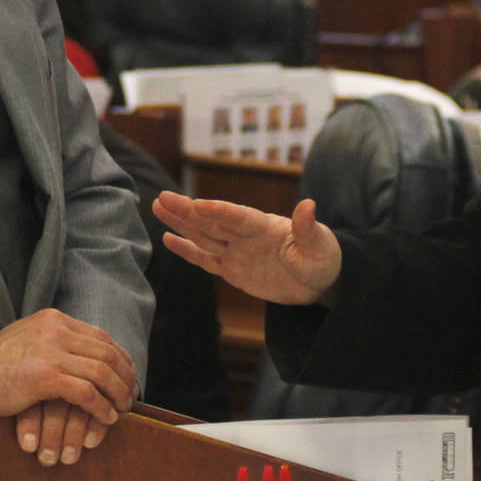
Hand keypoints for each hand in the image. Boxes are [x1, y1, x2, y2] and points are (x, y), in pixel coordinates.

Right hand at [0, 309, 136, 456]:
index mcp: (54, 320)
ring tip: (122, 410)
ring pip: (101, 372)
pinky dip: (101, 408)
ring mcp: (50, 351)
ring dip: (118, 394)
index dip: (121, 359)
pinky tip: (106, 418)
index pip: (101, 336)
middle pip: (107, 353)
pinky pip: (86, 393)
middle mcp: (55, 330)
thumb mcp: (30, 340)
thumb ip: (56, 340)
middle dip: (125, 377)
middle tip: (131, 397)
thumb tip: (85, 353)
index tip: (129, 377)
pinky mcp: (44, 376)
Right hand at [153, 191, 341, 304]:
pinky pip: (206, 259)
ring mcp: (237, 251)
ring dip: (181, 222)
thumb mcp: (320, 247)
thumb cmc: (322, 259)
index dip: (219, 211)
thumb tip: (308, 205)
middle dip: (187, 211)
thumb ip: (309, 229)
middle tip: (162, 197)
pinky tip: (168, 238)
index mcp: (265, 226)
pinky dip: (187, 250)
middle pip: (212, 221)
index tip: (197, 204)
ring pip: (203, 235)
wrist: (318, 282)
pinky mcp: (232, 269)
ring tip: (158, 207)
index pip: (238, 217)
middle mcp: (245, 235)